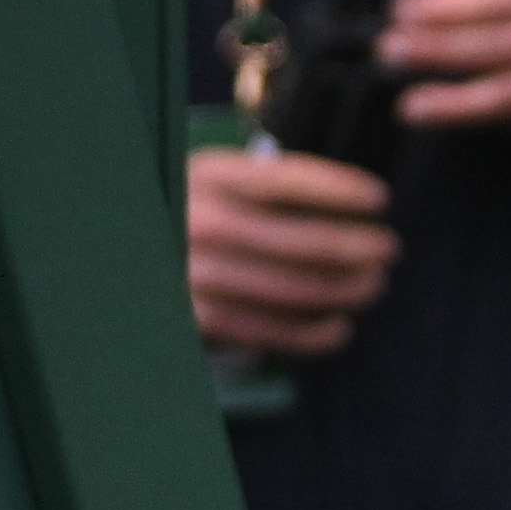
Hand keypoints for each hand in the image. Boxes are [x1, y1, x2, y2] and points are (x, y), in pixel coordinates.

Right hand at [187, 140, 395, 353]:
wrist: (121, 262)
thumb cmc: (187, 218)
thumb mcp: (211, 184)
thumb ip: (263, 185)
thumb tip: (347, 198)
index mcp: (204, 176)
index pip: (284, 180)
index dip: (338, 189)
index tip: (378, 198)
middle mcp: (198, 222)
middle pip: (300, 240)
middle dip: (356, 246)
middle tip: (389, 249)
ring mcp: (195, 274)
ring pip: (294, 288)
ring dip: (346, 289)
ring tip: (373, 285)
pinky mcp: (197, 321)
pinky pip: (272, 330)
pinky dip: (314, 333)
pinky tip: (339, 327)